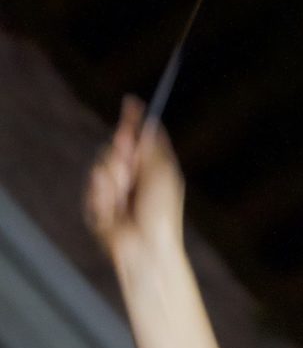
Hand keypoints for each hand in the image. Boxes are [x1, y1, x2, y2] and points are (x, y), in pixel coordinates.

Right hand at [84, 96, 186, 259]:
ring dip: (114, 177)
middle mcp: (133, 175)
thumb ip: (153, 148)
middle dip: (121, 152)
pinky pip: (94, 184)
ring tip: (124, 198)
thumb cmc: (161, 213)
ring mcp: (115, 188)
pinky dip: (103, 194)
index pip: (140, 138)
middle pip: (117, 145)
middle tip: (129, 165)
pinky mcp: (99, 201)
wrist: (144, 245)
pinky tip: (114, 209)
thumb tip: (149, 123)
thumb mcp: (162, 175)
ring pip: (102, 162)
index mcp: (152, 168)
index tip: (131, 102)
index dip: (134, 121)